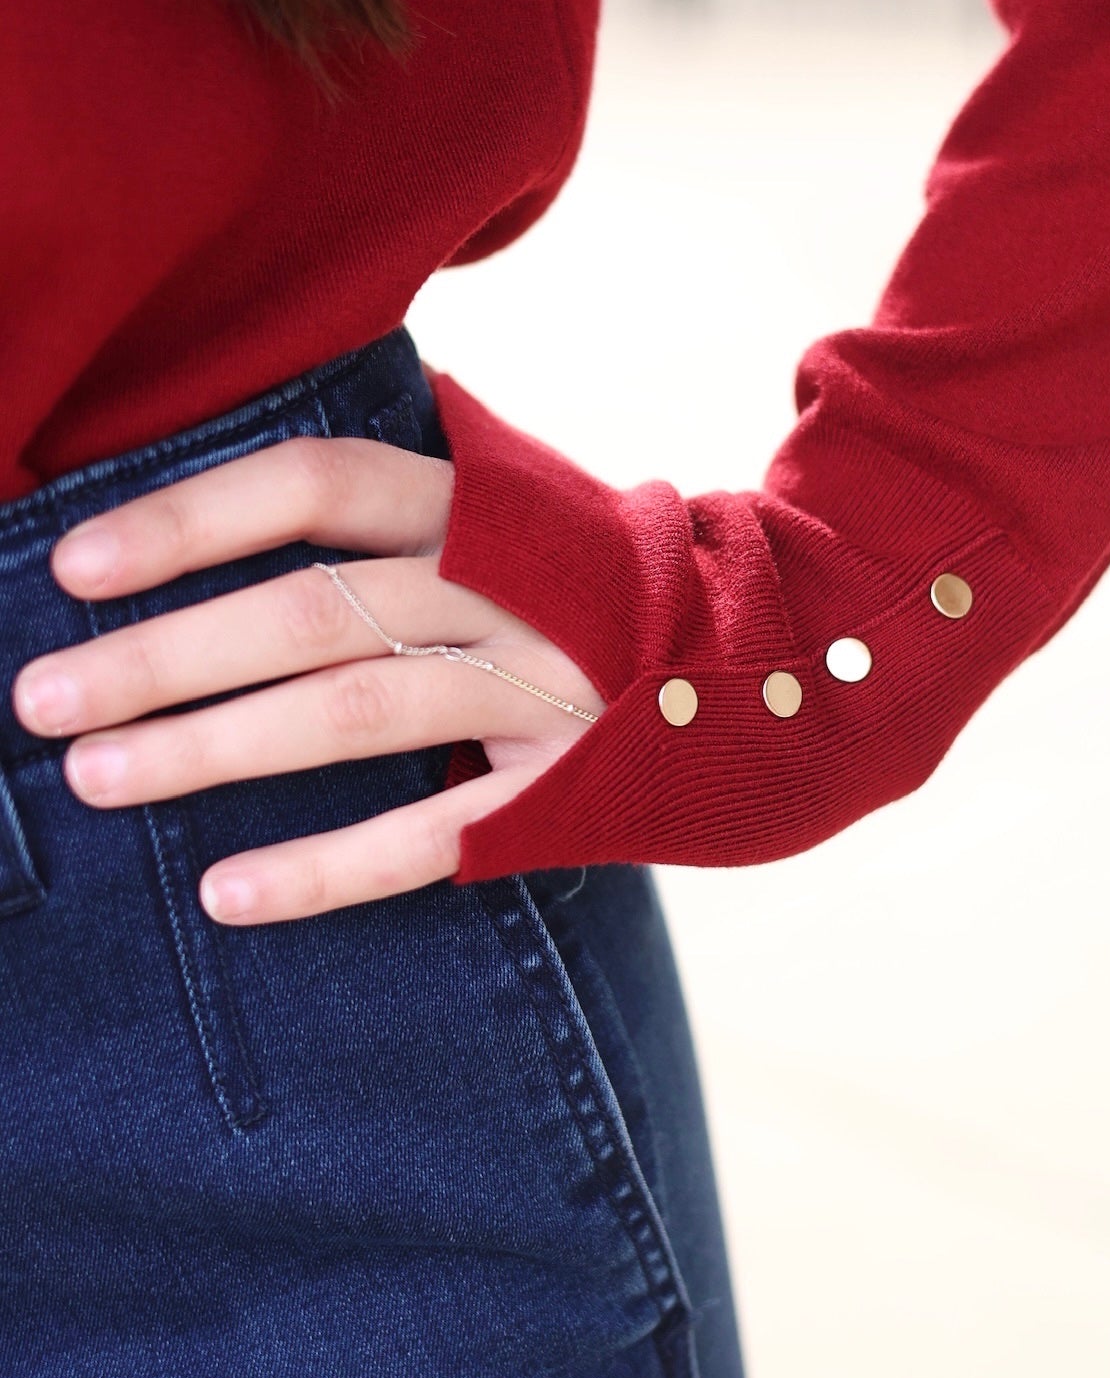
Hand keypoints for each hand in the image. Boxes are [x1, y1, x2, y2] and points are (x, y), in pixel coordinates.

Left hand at [10, 440, 603, 923]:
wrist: (767, 657)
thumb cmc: (585, 580)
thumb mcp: (510, 505)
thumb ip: (396, 495)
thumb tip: (229, 483)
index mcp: (478, 504)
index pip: (316, 485)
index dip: (193, 518)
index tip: (76, 566)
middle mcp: (506, 586)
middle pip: (313, 612)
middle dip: (166, 657)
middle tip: (41, 699)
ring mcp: (541, 689)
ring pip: (354, 716)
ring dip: (215, 748)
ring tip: (95, 776)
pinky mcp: (564, 789)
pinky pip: (432, 839)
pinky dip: (325, 869)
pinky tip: (226, 894)